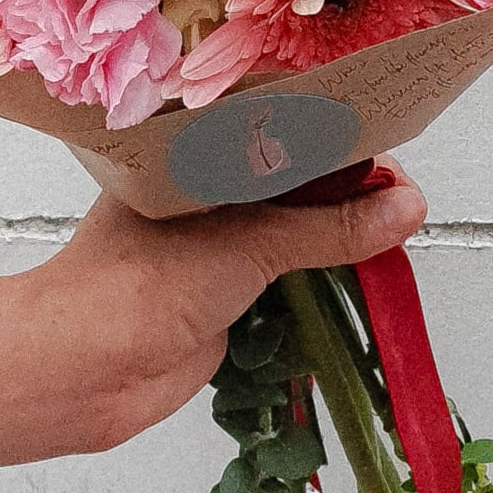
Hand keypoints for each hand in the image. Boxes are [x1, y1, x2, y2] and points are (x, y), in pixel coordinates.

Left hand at [14, 168, 427, 457]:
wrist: (84, 371)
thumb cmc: (140, 285)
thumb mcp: (251, 242)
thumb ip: (333, 226)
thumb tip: (408, 207)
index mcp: (194, 148)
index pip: (280, 120)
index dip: (336, 128)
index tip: (391, 140)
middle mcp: (205, 186)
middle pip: (294, 172)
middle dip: (348, 182)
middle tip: (402, 194)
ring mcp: (215, 239)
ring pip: (294, 222)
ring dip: (340, 229)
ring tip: (395, 226)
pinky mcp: (225, 289)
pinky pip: (288, 269)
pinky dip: (324, 269)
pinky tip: (363, 266)